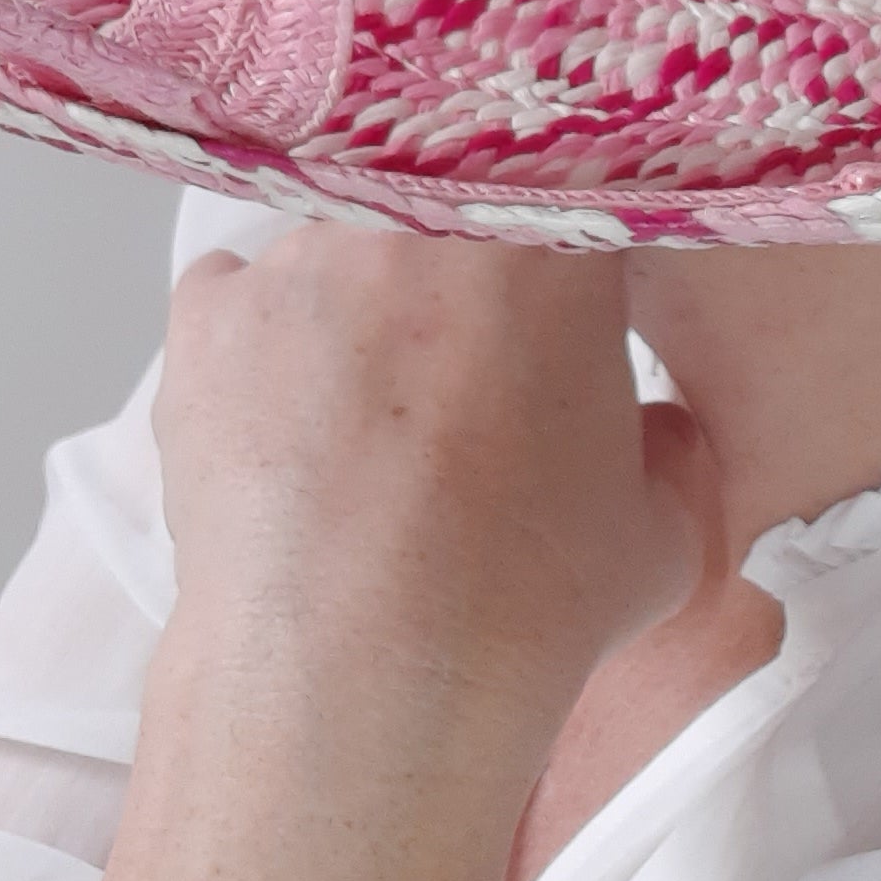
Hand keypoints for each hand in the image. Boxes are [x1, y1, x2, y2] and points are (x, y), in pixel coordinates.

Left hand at [152, 222, 707, 767]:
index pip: (568, 197)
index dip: (566, 259)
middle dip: (457, 282)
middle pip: (446, 213)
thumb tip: (655, 428)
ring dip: (359, 314)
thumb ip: (671, 446)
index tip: (559, 316)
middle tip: (463, 381)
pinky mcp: (209, 315)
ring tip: (366, 430)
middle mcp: (422, 217)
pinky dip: (261, 345)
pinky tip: (284, 428)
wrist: (360, 683)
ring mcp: (303, 258)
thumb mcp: (661, 533)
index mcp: (551, 242)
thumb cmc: (523, 609)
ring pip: (341, 251)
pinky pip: (238, 296)